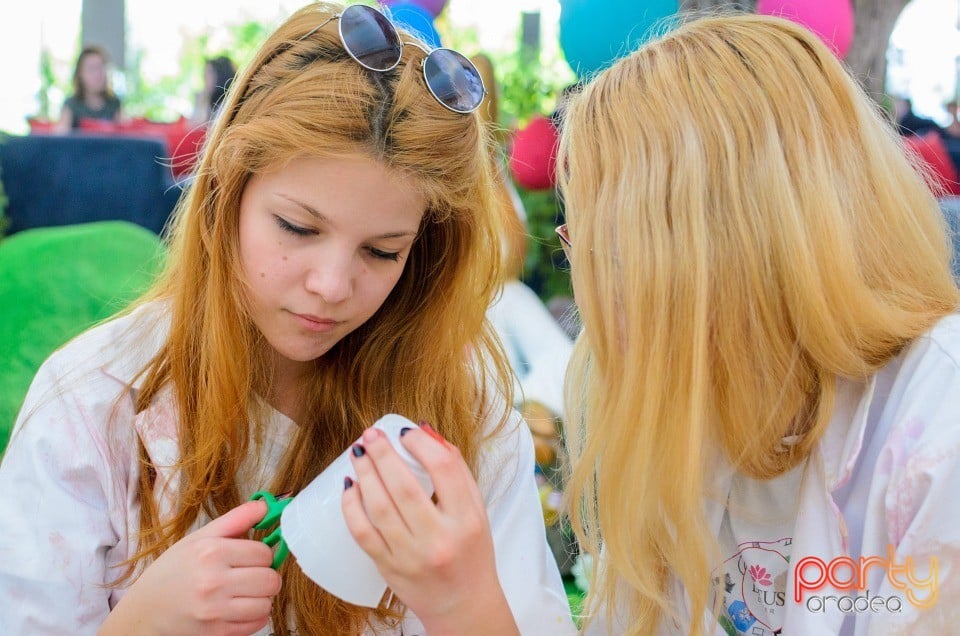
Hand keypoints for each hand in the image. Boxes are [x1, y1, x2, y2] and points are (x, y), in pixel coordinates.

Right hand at [100, 500, 280, 635]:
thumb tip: (264, 505)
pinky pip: (258, 623)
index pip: (264, 553)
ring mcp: (215, 610)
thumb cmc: (173, 571)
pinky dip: (254, 616)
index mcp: (210, 552)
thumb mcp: (198, 539)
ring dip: (261, 598)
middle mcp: (213, 581)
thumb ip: (235, 520)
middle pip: (270, 579)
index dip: (262, 554)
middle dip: (265, 576)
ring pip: (267, 603)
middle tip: (250, 575)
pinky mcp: (216, 632)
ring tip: (243, 592)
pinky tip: (238, 608)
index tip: (250, 557)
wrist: (144, 611)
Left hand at [342, 424, 518, 635]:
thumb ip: (456, 471)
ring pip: (379, 507)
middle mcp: (438, 539)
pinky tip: (350, 487)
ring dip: (365, 474)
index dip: (420, 444)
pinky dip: (351, 507)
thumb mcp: (477, 511)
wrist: (463, 605)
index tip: (406, 433)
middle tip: (370, 435)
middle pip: (403, 486)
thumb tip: (426, 432)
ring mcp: (410, 556)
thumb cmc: (471, 553)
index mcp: (465, 520)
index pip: (443, 470)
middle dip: (382, 454)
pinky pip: (362, 533)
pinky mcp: (388, 568)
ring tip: (358, 454)